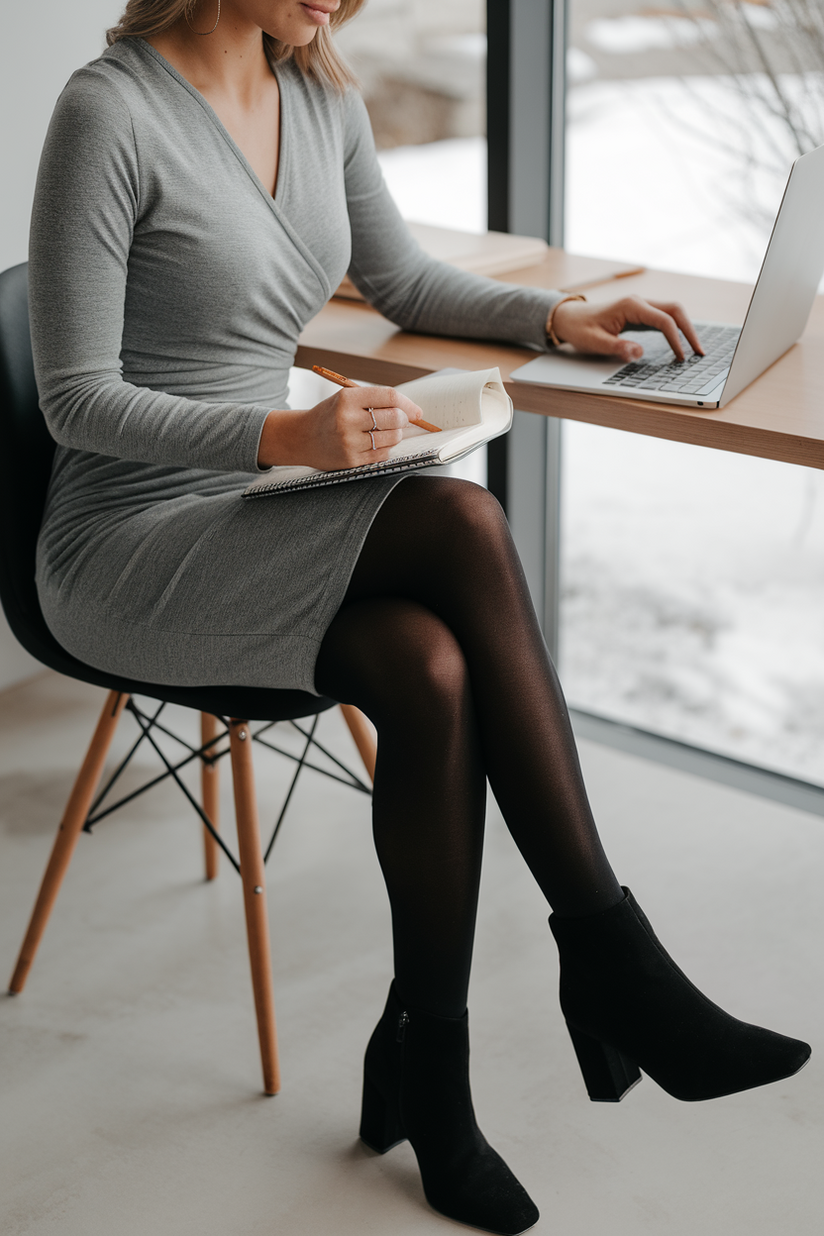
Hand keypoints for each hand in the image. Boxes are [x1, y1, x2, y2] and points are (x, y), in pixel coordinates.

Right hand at [258, 384, 424, 469]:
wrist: (303, 438)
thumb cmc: (331, 415)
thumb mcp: (347, 398)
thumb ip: (376, 401)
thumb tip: (414, 412)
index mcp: (347, 399)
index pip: (389, 397)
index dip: (408, 404)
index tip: (416, 411)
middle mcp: (348, 420)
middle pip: (394, 418)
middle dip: (403, 420)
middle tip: (399, 420)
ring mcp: (350, 442)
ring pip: (392, 438)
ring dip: (394, 435)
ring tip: (381, 431)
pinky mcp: (352, 460)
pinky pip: (383, 454)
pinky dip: (385, 448)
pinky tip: (373, 443)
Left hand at [550, 295, 704, 362]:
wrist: (570, 319)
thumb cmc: (581, 330)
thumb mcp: (595, 343)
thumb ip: (617, 348)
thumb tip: (639, 352)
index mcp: (631, 306)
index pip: (664, 320)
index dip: (676, 339)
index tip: (681, 357)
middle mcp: (640, 302)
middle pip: (675, 310)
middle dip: (689, 331)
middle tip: (700, 352)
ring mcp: (641, 307)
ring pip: (672, 312)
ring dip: (685, 329)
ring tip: (694, 350)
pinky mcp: (640, 314)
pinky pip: (664, 318)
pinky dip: (675, 329)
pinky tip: (680, 344)